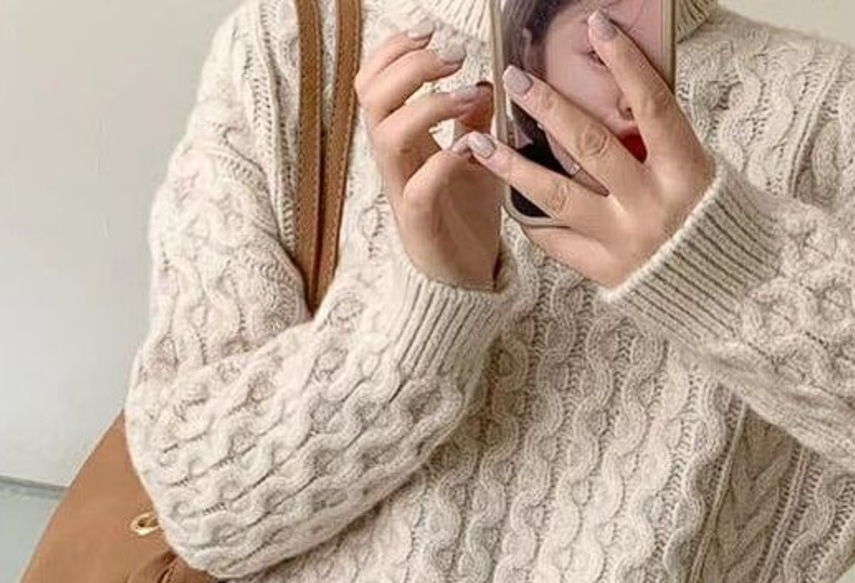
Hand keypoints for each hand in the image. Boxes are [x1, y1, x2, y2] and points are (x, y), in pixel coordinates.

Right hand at [355, 26, 503, 290]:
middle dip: (410, 65)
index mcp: (402, 141)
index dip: (394, 50)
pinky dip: (446, 159)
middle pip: (371, 97)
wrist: (467, 279)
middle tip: (453, 56)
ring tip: (466, 96)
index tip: (432, 31)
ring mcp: (403, 192)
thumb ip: (474, 122)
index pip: (372, 82)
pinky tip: (474, 149)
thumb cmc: (466, 218)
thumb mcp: (477, 160)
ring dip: (428, 106)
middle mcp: (395, 162)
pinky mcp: (421, 223)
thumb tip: (483, 81)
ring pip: (387, 135)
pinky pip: (420, 185)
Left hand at [452, 8, 714, 288]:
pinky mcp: (605, 271)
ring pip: (559, 196)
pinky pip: (558, 241)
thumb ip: (658, 142)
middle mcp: (652, 205)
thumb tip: (617, 95)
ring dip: (514, 167)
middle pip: (591, 146)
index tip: (598, 26)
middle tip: (515, 80)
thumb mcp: (696, 171)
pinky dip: (532, 217)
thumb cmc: (708, 220)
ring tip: (482, 142)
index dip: (625, 64)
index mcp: (684, 172)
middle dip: (548, 108)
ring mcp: (625, 241)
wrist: (722, 288)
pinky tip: (508, 195)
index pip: (653, 106)